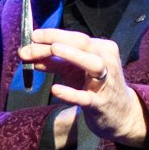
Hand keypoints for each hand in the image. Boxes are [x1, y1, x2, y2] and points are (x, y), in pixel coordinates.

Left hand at [18, 26, 147, 148]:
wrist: (120, 114)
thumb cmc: (94, 88)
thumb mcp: (74, 71)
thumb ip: (53, 62)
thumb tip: (28, 54)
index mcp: (101, 49)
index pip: (76, 38)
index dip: (54, 34)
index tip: (33, 35)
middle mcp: (106, 61)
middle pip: (82, 45)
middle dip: (56, 41)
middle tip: (33, 42)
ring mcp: (105, 82)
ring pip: (93, 64)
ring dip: (73, 55)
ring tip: (53, 49)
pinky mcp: (100, 104)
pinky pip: (86, 97)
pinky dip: (70, 93)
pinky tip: (55, 89)